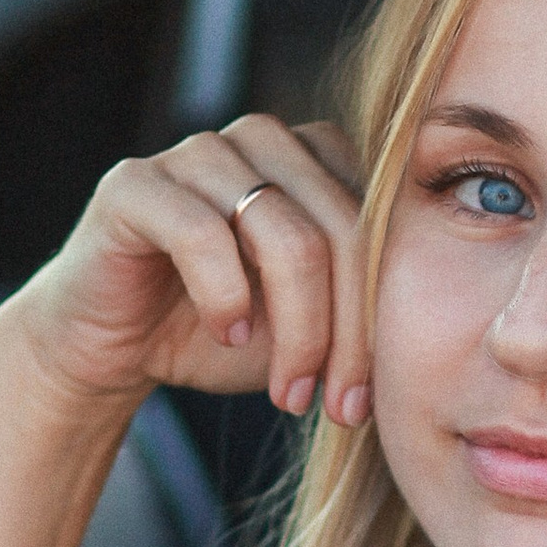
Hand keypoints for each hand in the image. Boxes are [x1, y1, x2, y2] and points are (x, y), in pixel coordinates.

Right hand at [0, 113, 366, 546]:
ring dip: (296, 327)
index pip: (380, 221)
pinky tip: (228, 337)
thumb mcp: (311, 325)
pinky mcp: (135, 183)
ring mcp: (196, 152)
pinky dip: (226, 297)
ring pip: (282, 230)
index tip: (367, 397)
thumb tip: (435, 340)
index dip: (383, 314)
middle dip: (347, 332)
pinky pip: (202, 231)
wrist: (111, 347)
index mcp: (316, 159)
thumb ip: (364, 309)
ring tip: (289, 391)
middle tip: (339, 407)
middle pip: (341, 227)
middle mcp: (261, 139)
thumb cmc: (219, 333)